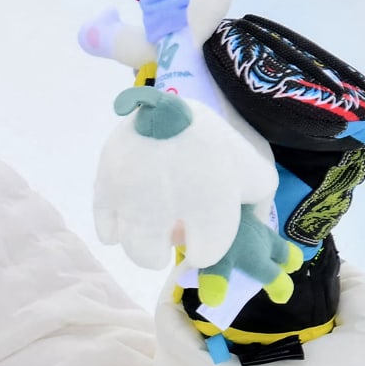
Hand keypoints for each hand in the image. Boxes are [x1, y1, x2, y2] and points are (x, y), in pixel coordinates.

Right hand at [91, 87, 273, 273]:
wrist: (174, 108)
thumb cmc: (216, 145)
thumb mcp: (254, 174)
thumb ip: (258, 207)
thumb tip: (254, 233)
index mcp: (210, 209)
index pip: (203, 254)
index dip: (204, 251)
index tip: (203, 241)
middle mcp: (166, 210)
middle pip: (151, 257)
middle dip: (160, 253)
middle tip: (168, 237)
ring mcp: (131, 199)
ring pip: (131, 246)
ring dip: (142, 244)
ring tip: (149, 230)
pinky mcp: (107, 187)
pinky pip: (106, 227)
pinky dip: (113, 232)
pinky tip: (120, 231)